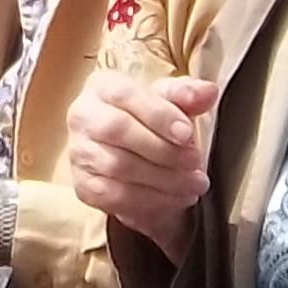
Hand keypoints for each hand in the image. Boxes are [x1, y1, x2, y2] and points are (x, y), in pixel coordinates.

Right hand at [65, 69, 216, 235]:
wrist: (131, 152)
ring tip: (194, 183)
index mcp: (102, 87)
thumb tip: (208, 92)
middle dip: (161, 149)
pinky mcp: (83, 185)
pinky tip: (177, 197)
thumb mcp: (171, 101)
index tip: (187, 133)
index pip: (125, 95)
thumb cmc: (149, 118)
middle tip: (194, 162)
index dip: (158, 115)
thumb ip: (188, 95)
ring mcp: (78, 152)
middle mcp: (82, 116)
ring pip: (117, 167)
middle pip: (117, 130)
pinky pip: (115, 196)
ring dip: (162, 179)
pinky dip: (151, 200)